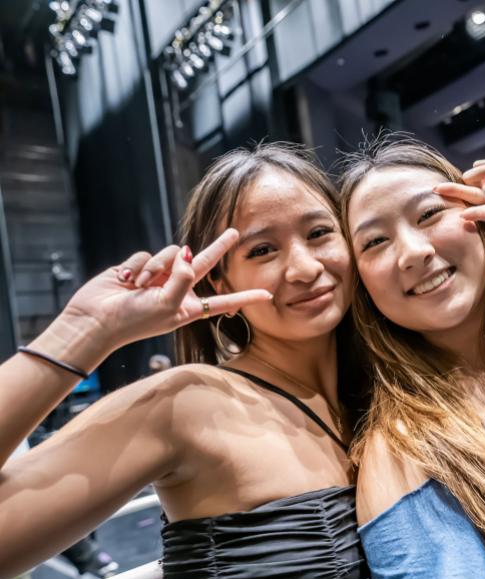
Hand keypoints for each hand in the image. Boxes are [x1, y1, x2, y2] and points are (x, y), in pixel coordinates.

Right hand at [59, 229, 271, 348]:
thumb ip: (184, 279)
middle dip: (218, 247)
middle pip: (205, 264)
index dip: (245, 297)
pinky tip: (127, 281)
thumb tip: (190, 254)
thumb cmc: (133, 320)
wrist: (96, 319)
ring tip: (140, 286)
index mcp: (189, 307)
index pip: (223, 300)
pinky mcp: (141, 267)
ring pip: (171, 254)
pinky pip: (148, 254)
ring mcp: (160, 277)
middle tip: (235, 232)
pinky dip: (139, 265)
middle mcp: (178, 290)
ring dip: (156, 266)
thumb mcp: (167, 305)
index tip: (268, 295)